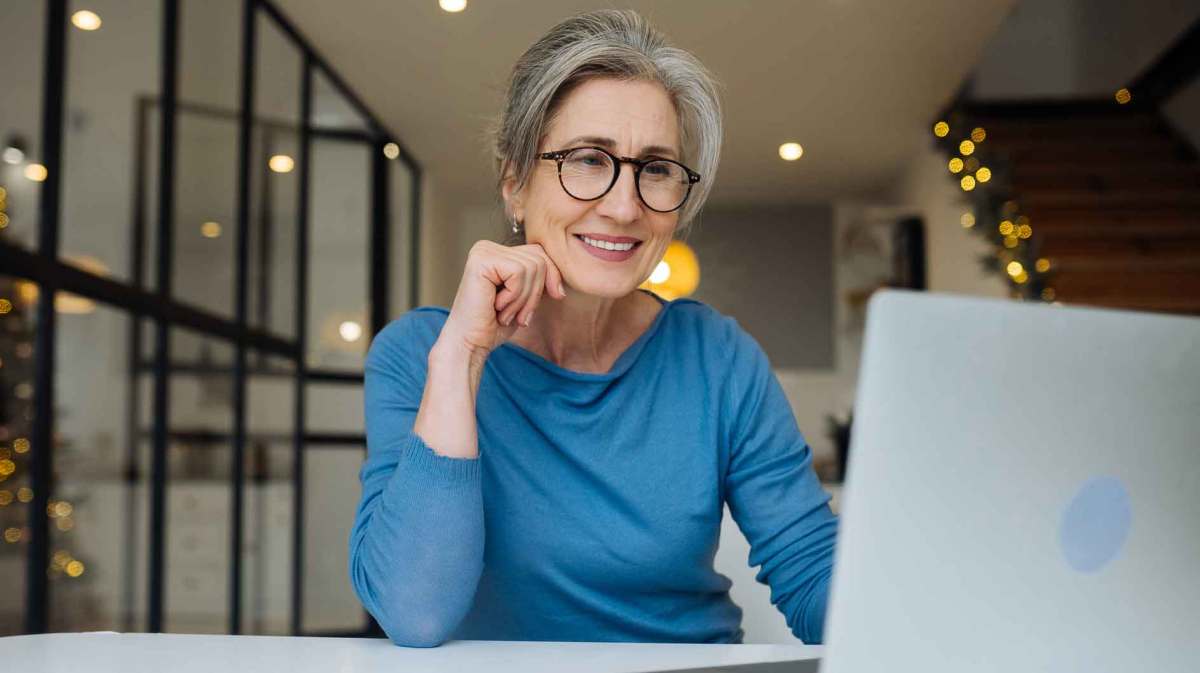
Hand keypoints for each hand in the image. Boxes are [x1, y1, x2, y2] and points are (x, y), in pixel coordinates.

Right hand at [438, 240, 566, 356]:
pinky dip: (514, 297)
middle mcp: (487, 247)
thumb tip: (566, 267)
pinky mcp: (481, 261)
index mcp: (497, 252)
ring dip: (523, 299)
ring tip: (505, 312)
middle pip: (539, 259)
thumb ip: (540, 277)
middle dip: (535, 292)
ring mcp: (483, 251)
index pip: (540, 253)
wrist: (471, 344)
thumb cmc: (495, 324)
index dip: (551, 278)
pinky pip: (518, 273)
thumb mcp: (527, 296)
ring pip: (532, 267)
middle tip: (517, 314)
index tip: (550, 300)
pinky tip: (496, 307)